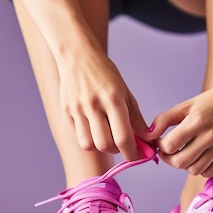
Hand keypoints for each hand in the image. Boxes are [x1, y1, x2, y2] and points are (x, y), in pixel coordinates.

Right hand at [58, 45, 147, 160]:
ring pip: (89, 145)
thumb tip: (147, 140)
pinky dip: (89, 139)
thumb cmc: (105, 74)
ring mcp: (76, 109)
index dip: (133, 153)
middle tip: (123, 144)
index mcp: (112, 99)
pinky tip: (95, 130)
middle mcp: (93, 105)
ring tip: (107, 136)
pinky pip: (78, 137)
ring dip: (101, 147)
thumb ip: (136, 118)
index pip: (124, 137)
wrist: (77, 55)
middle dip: (118, 150)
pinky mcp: (65, 112)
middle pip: (105, 145)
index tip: (139, 157)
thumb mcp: (125, 93)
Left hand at [145, 79, 212, 176]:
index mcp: (198, 120)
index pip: (170, 145)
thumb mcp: (187, 104)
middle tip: (167, 150)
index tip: (159, 140)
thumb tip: (148, 134)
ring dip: (184, 164)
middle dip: (168, 159)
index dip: (160, 145)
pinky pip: (209, 172)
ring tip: (183, 152)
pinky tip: (197, 157)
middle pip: (180, 162)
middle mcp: (210, 136)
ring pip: (194, 170)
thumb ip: (165, 119)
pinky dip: (199, 169)